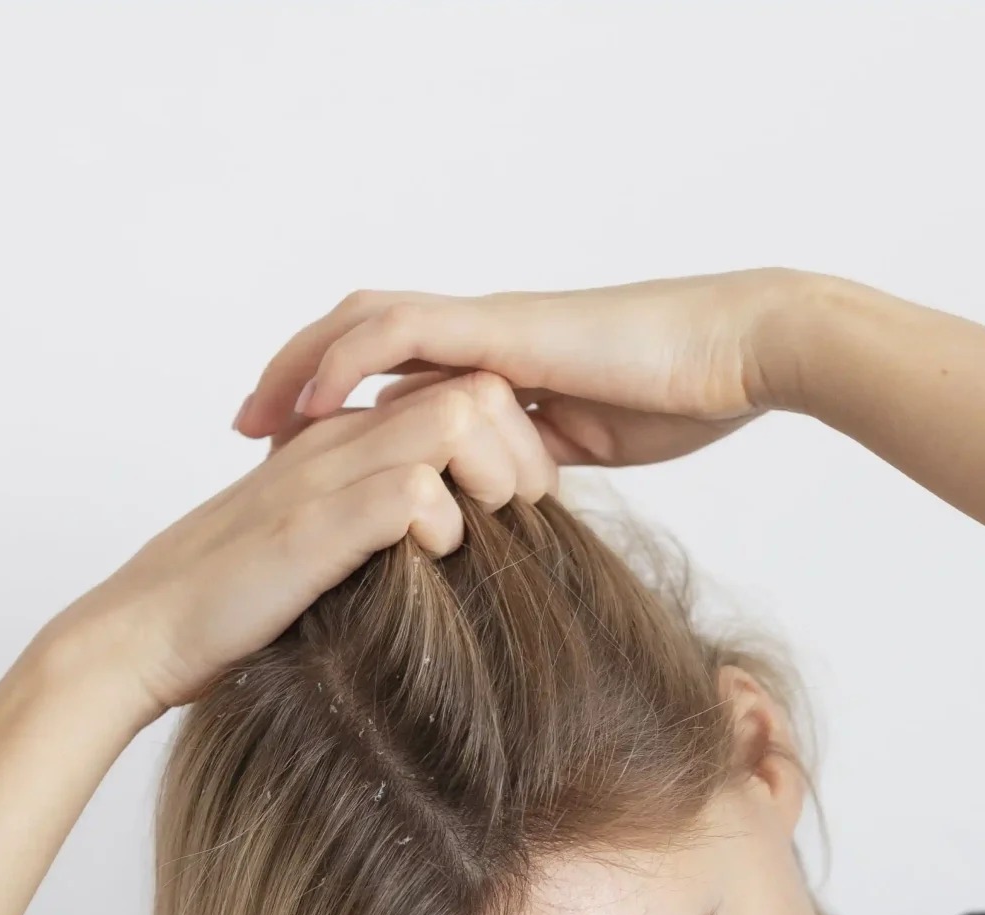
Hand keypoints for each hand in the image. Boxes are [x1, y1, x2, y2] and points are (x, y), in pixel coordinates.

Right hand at [43, 370, 557, 718]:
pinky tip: (435, 557)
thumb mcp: (324, 551)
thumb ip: (376, 529)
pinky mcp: (309, 527)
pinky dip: (441, 521)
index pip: (462, 393)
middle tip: (524, 515)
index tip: (524, 505)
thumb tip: (457, 549)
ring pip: (449, 420)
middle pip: (473, 391)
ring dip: (490, 476)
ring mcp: (322, 478)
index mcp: (343, 442)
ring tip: (486, 532)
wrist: (141, 634)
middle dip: (519, 451)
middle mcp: (336, 443)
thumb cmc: (232, 607)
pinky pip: (408, 490)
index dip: (511, 440)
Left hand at [230, 269, 819, 468]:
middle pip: (360, 341)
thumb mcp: (590, 452)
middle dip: (296, 383)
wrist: (739, 353)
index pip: (396, 380)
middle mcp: (481, 340)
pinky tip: (312, 404)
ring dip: (299, 369)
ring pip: (364, 327)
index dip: (339, 411)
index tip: (291, 458)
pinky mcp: (501, 330)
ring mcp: (488, 329)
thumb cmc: (688, 399)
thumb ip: (537, 472)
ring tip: (252, 420)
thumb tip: (502, 518)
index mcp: (499, 369)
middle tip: (245, 433)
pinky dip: (347, 363)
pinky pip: (402, 334)